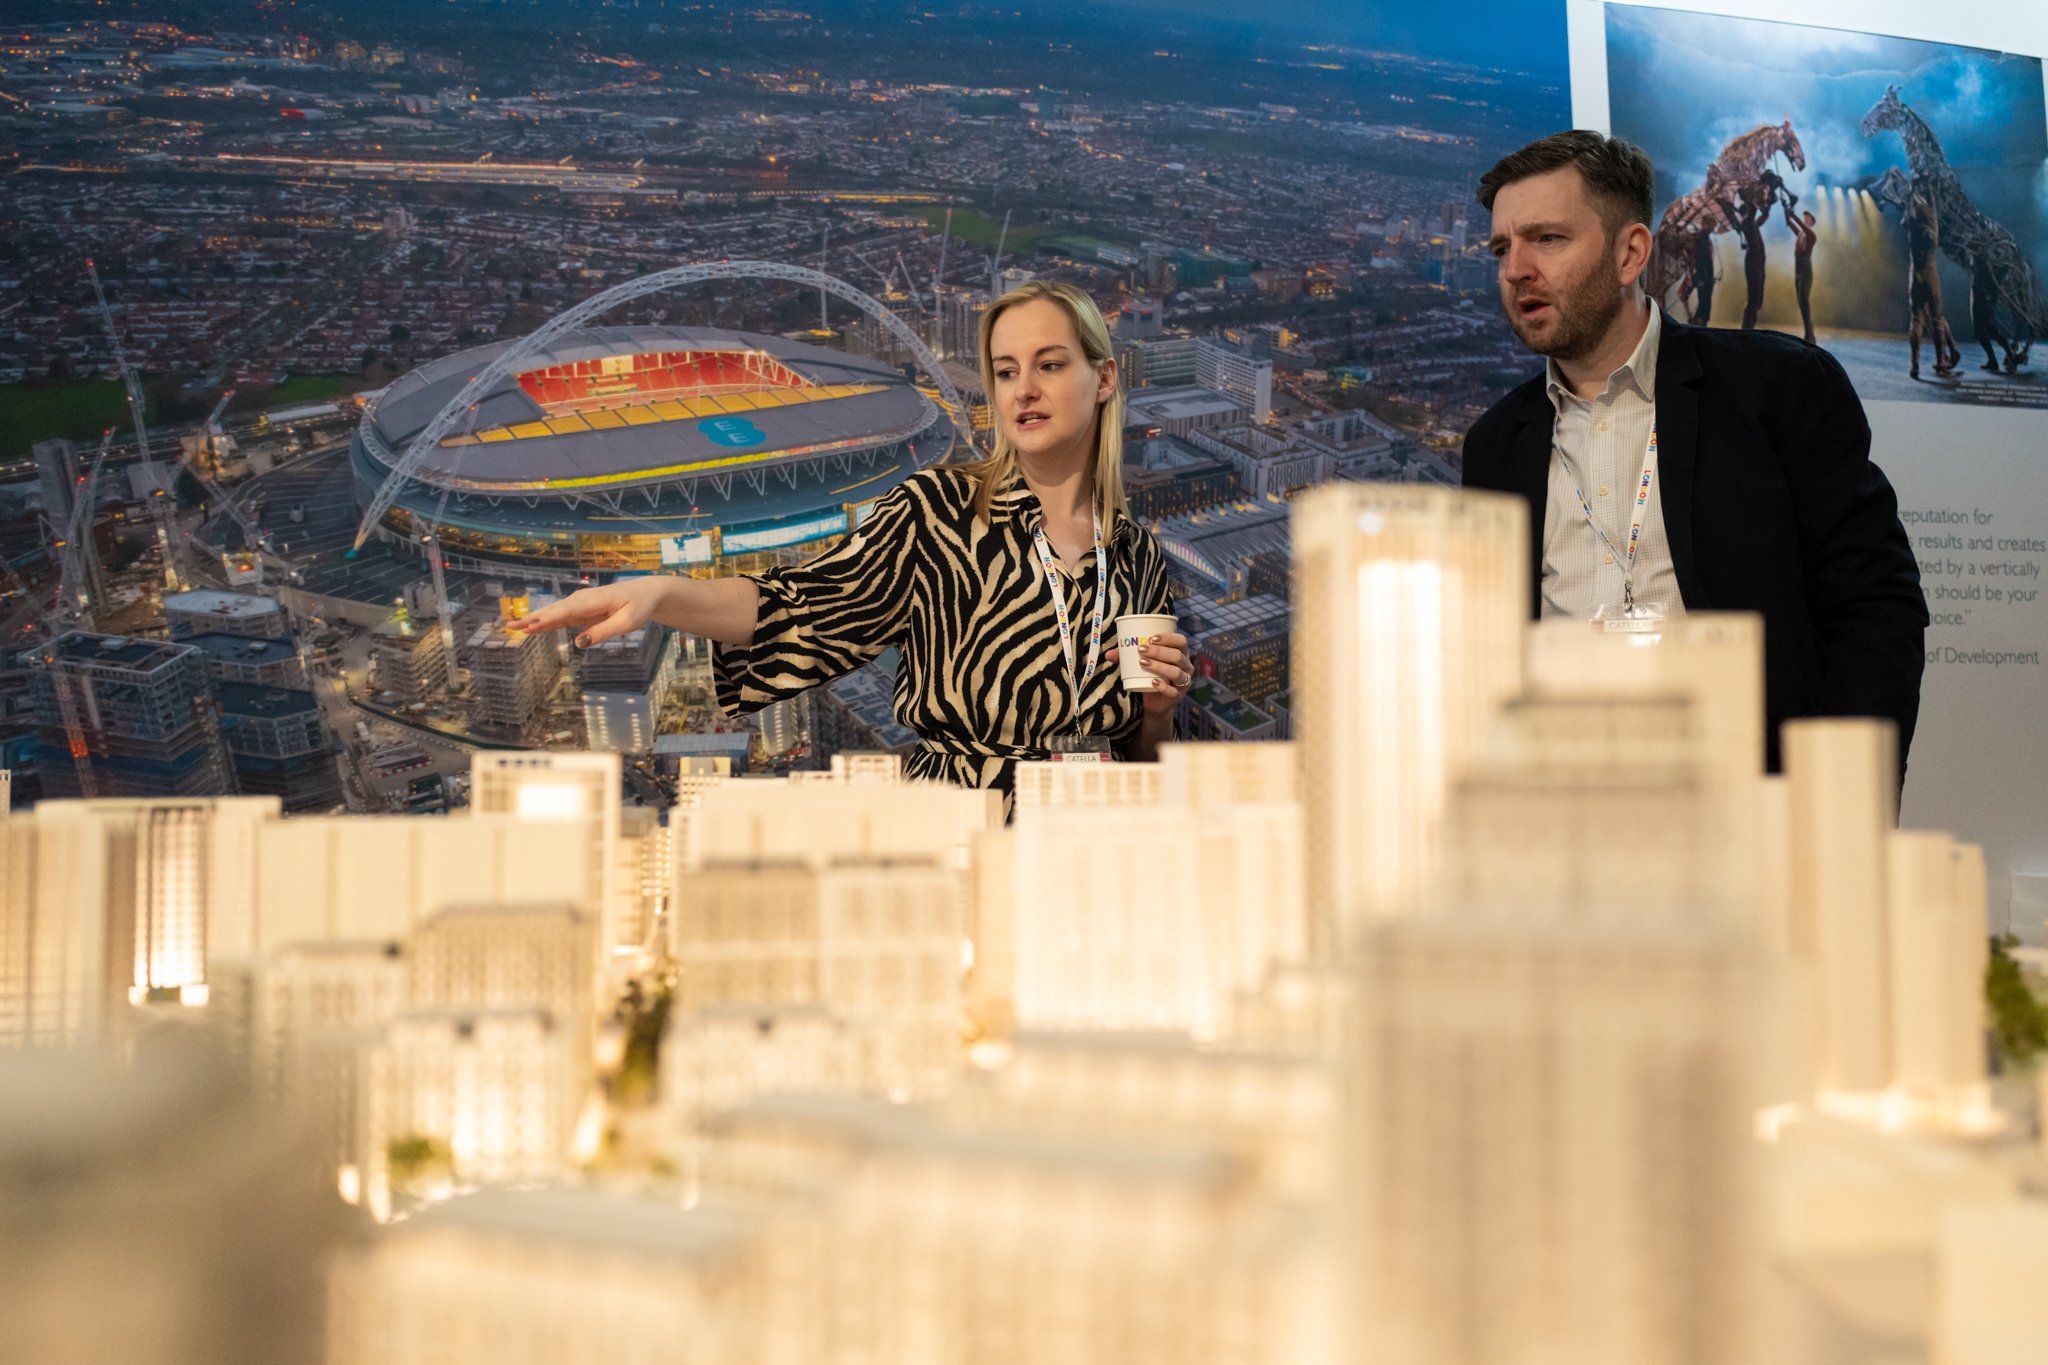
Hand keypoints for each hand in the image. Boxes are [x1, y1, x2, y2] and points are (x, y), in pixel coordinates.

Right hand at [507, 578, 670, 647]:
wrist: (646, 592)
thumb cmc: (638, 607)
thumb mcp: (627, 623)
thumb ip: (603, 632)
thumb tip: (579, 643)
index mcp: (595, 600)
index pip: (567, 611)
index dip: (547, 620)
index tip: (530, 626)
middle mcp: (583, 599)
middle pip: (554, 610)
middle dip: (533, 618)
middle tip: (511, 626)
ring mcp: (580, 604)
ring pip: (553, 613)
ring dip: (534, 619)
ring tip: (514, 626)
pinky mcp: (581, 610)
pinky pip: (560, 617)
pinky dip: (545, 621)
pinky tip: (531, 627)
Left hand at [1104, 629, 1191, 716]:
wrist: (1154, 701)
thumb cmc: (1149, 675)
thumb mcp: (1139, 664)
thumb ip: (1125, 658)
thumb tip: (1108, 654)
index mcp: (1181, 653)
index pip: (1181, 641)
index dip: (1169, 638)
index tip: (1151, 638)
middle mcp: (1186, 666)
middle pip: (1177, 656)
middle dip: (1159, 652)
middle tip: (1141, 650)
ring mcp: (1184, 682)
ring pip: (1176, 672)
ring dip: (1159, 666)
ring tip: (1143, 663)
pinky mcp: (1178, 696)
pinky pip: (1172, 691)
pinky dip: (1162, 686)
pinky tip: (1153, 682)